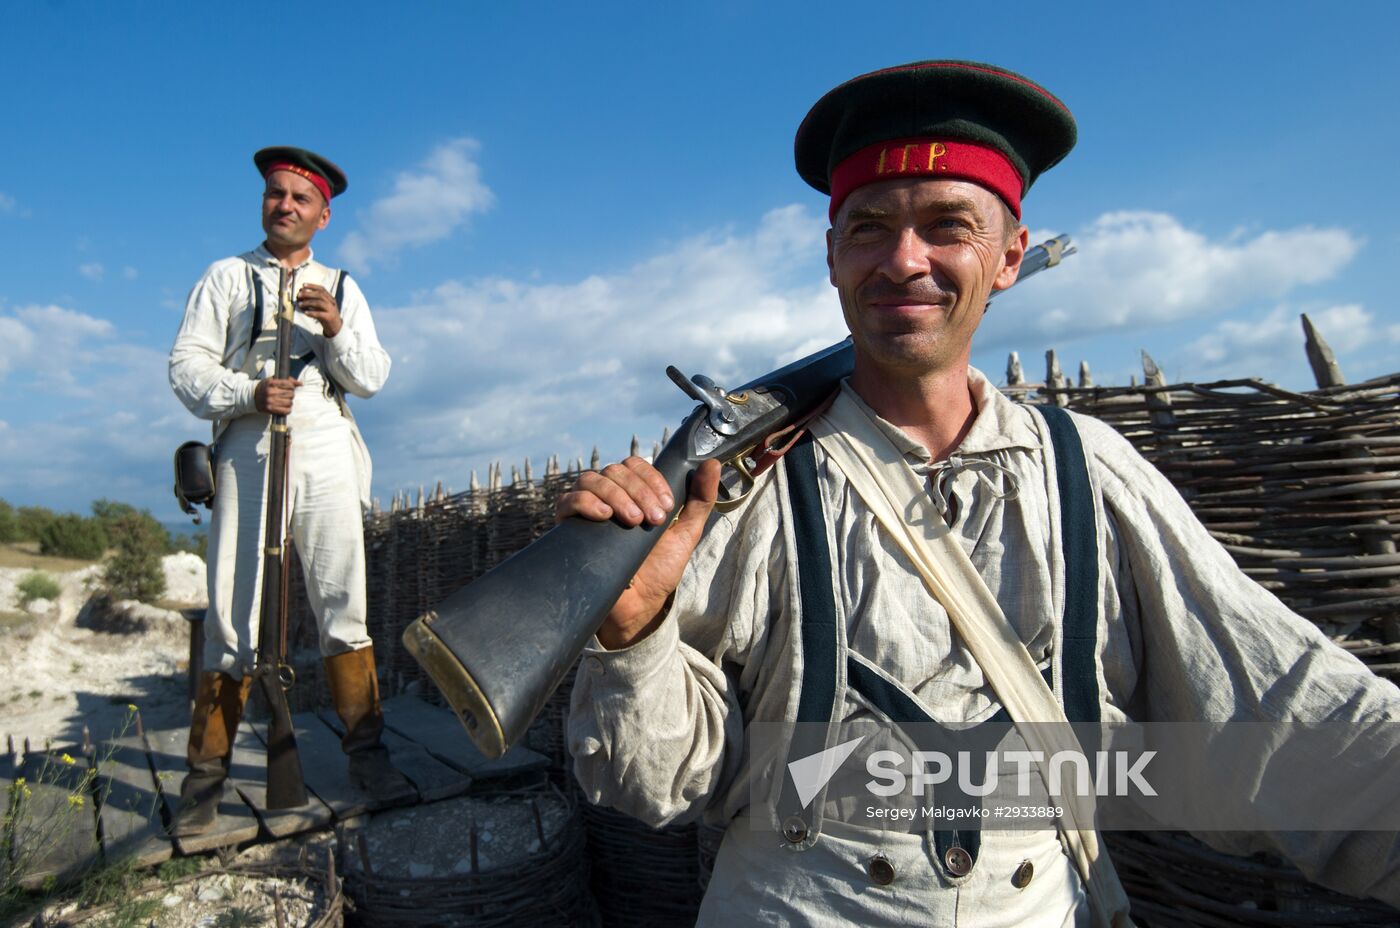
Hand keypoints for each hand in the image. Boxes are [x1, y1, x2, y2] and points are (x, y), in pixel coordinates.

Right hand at [254, 377, 301, 414]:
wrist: (252, 396)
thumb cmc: (265, 387)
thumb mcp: (273, 380)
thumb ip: (287, 380)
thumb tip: (300, 383)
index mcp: (271, 383)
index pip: (289, 384)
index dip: (292, 387)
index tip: (290, 388)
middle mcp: (270, 392)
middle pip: (291, 394)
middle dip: (291, 394)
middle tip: (288, 395)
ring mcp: (270, 401)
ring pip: (290, 402)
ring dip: (290, 402)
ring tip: (286, 401)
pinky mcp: (270, 409)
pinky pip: (286, 411)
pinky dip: (288, 409)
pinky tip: (286, 407)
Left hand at [296, 283, 341, 337]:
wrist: (335, 327)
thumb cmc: (325, 315)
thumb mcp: (321, 306)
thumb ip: (313, 300)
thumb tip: (301, 294)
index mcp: (330, 298)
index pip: (322, 289)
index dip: (312, 286)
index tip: (303, 285)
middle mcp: (331, 302)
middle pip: (320, 295)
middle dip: (308, 293)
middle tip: (299, 295)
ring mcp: (331, 310)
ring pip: (320, 303)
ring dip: (308, 302)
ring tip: (300, 304)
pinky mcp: (330, 317)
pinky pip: (320, 314)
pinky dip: (312, 313)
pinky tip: (305, 313)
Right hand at [556, 457, 720, 648]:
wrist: (638, 605)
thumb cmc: (659, 568)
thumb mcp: (686, 532)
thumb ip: (701, 499)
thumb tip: (712, 464)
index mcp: (633, 493)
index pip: (635, 465)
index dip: (651, 479)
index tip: (667, 505)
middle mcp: (609, 497)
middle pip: (615, 470)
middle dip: (638, 491)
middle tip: (652, 520)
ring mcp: (587, 511)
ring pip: (591, 479)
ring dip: (616, 495)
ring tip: (632, 522)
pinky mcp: (569, 528)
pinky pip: (567, 501)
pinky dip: (585, 501)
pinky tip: (604, 516)